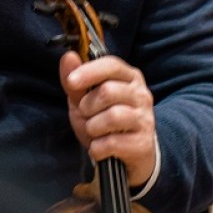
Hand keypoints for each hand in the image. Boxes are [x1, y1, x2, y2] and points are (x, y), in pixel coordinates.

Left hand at [59, 51, 157, 188]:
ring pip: (112, 117)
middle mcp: (141, 95)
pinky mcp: (143, 143)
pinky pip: (112, 142)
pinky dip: (97, 147)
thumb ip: (75, 81)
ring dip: (93, 127)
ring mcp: (145, 119)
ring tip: (95, 132)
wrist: (128, 156)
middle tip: (87, 115)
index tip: (71, 81)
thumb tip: (68, 56)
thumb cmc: (105, 123)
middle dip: (87, 106)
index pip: (112, 65)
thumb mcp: (85, 101)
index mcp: (129, 77)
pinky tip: (100, 147)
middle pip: (108, 91)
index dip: (89, 71)